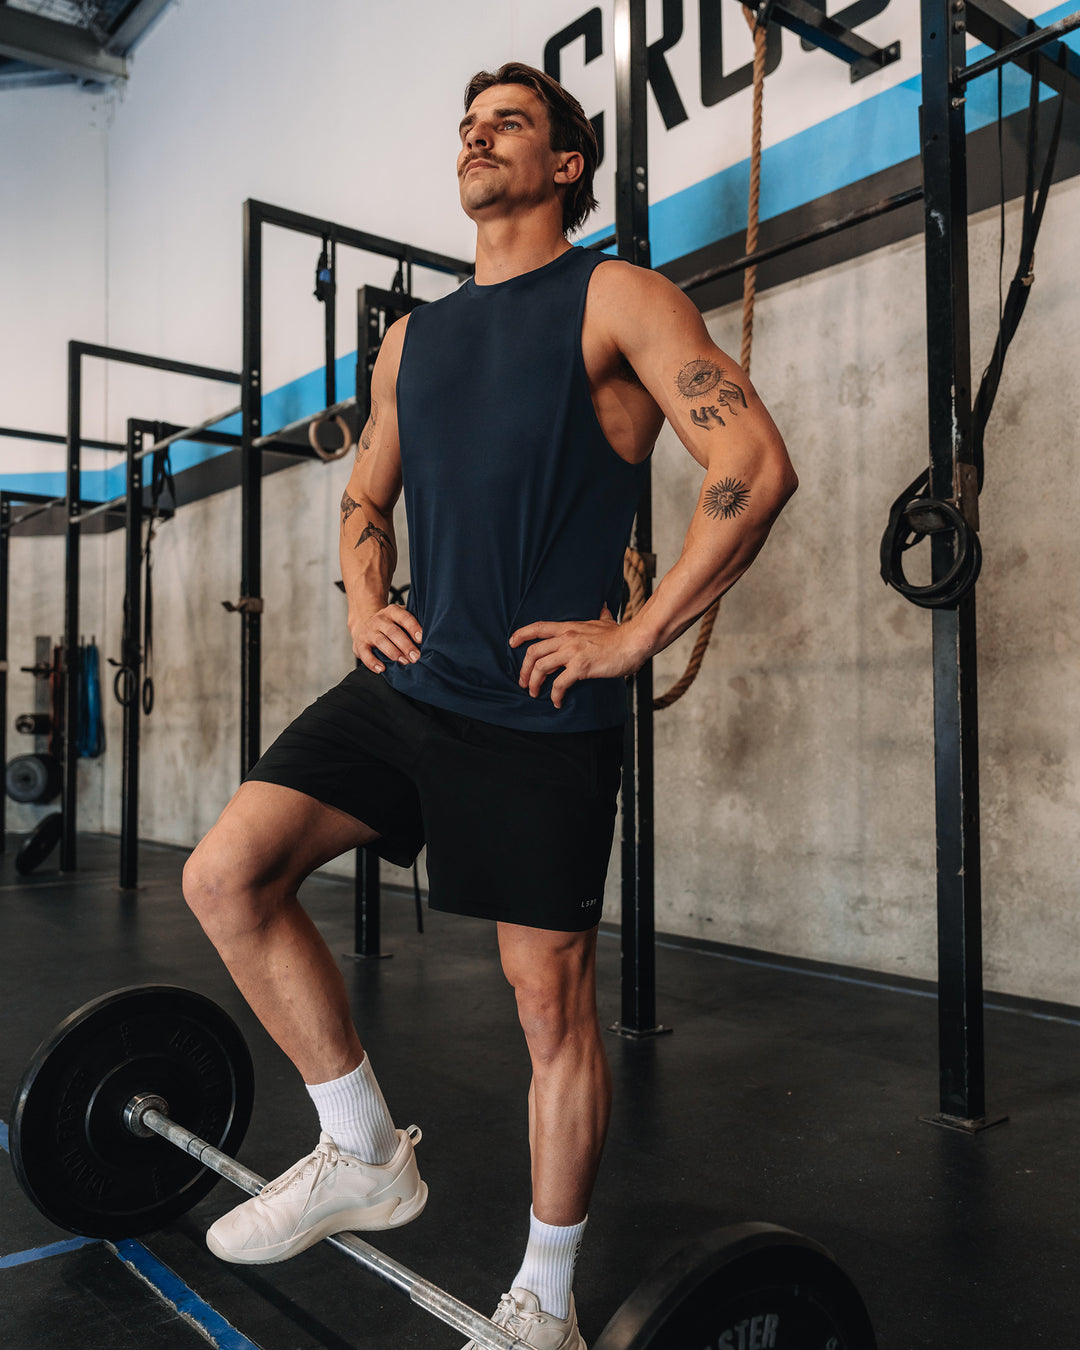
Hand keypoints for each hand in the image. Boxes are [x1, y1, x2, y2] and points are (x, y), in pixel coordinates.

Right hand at [349, 605, 421, 671]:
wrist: (363, 623)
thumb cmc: (389, 624)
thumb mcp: (399, 618)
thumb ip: (412, 625)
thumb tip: (431, 638)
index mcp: (392, 612)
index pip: (404, 617)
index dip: (413, 627)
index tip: (421, 639)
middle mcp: (379, 620)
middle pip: (393, 631)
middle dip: (406, 645)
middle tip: (416, 657)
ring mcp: (369, 632)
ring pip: (381, 641)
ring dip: (393, 653)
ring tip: (404, 663)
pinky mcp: (360, 644)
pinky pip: (365, 653)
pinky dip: (372, 662)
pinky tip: (382, 669)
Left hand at [509, 606, 640, 708]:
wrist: (634, 642)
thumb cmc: (621, 635)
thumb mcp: (606, 620)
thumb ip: (600, 616)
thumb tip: (603, 607)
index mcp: (569, 627)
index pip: (538, 627)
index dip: (521, 634)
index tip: (511, 643)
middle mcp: (566, 638)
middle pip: (533, 652)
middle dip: (524, 669)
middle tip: (523, 682)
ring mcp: (572, 652)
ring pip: (541, 668)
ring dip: (534, 683)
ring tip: (534, 694)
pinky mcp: (581, 667)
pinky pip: (559, 683)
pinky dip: (554, 695)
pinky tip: (556, 702)